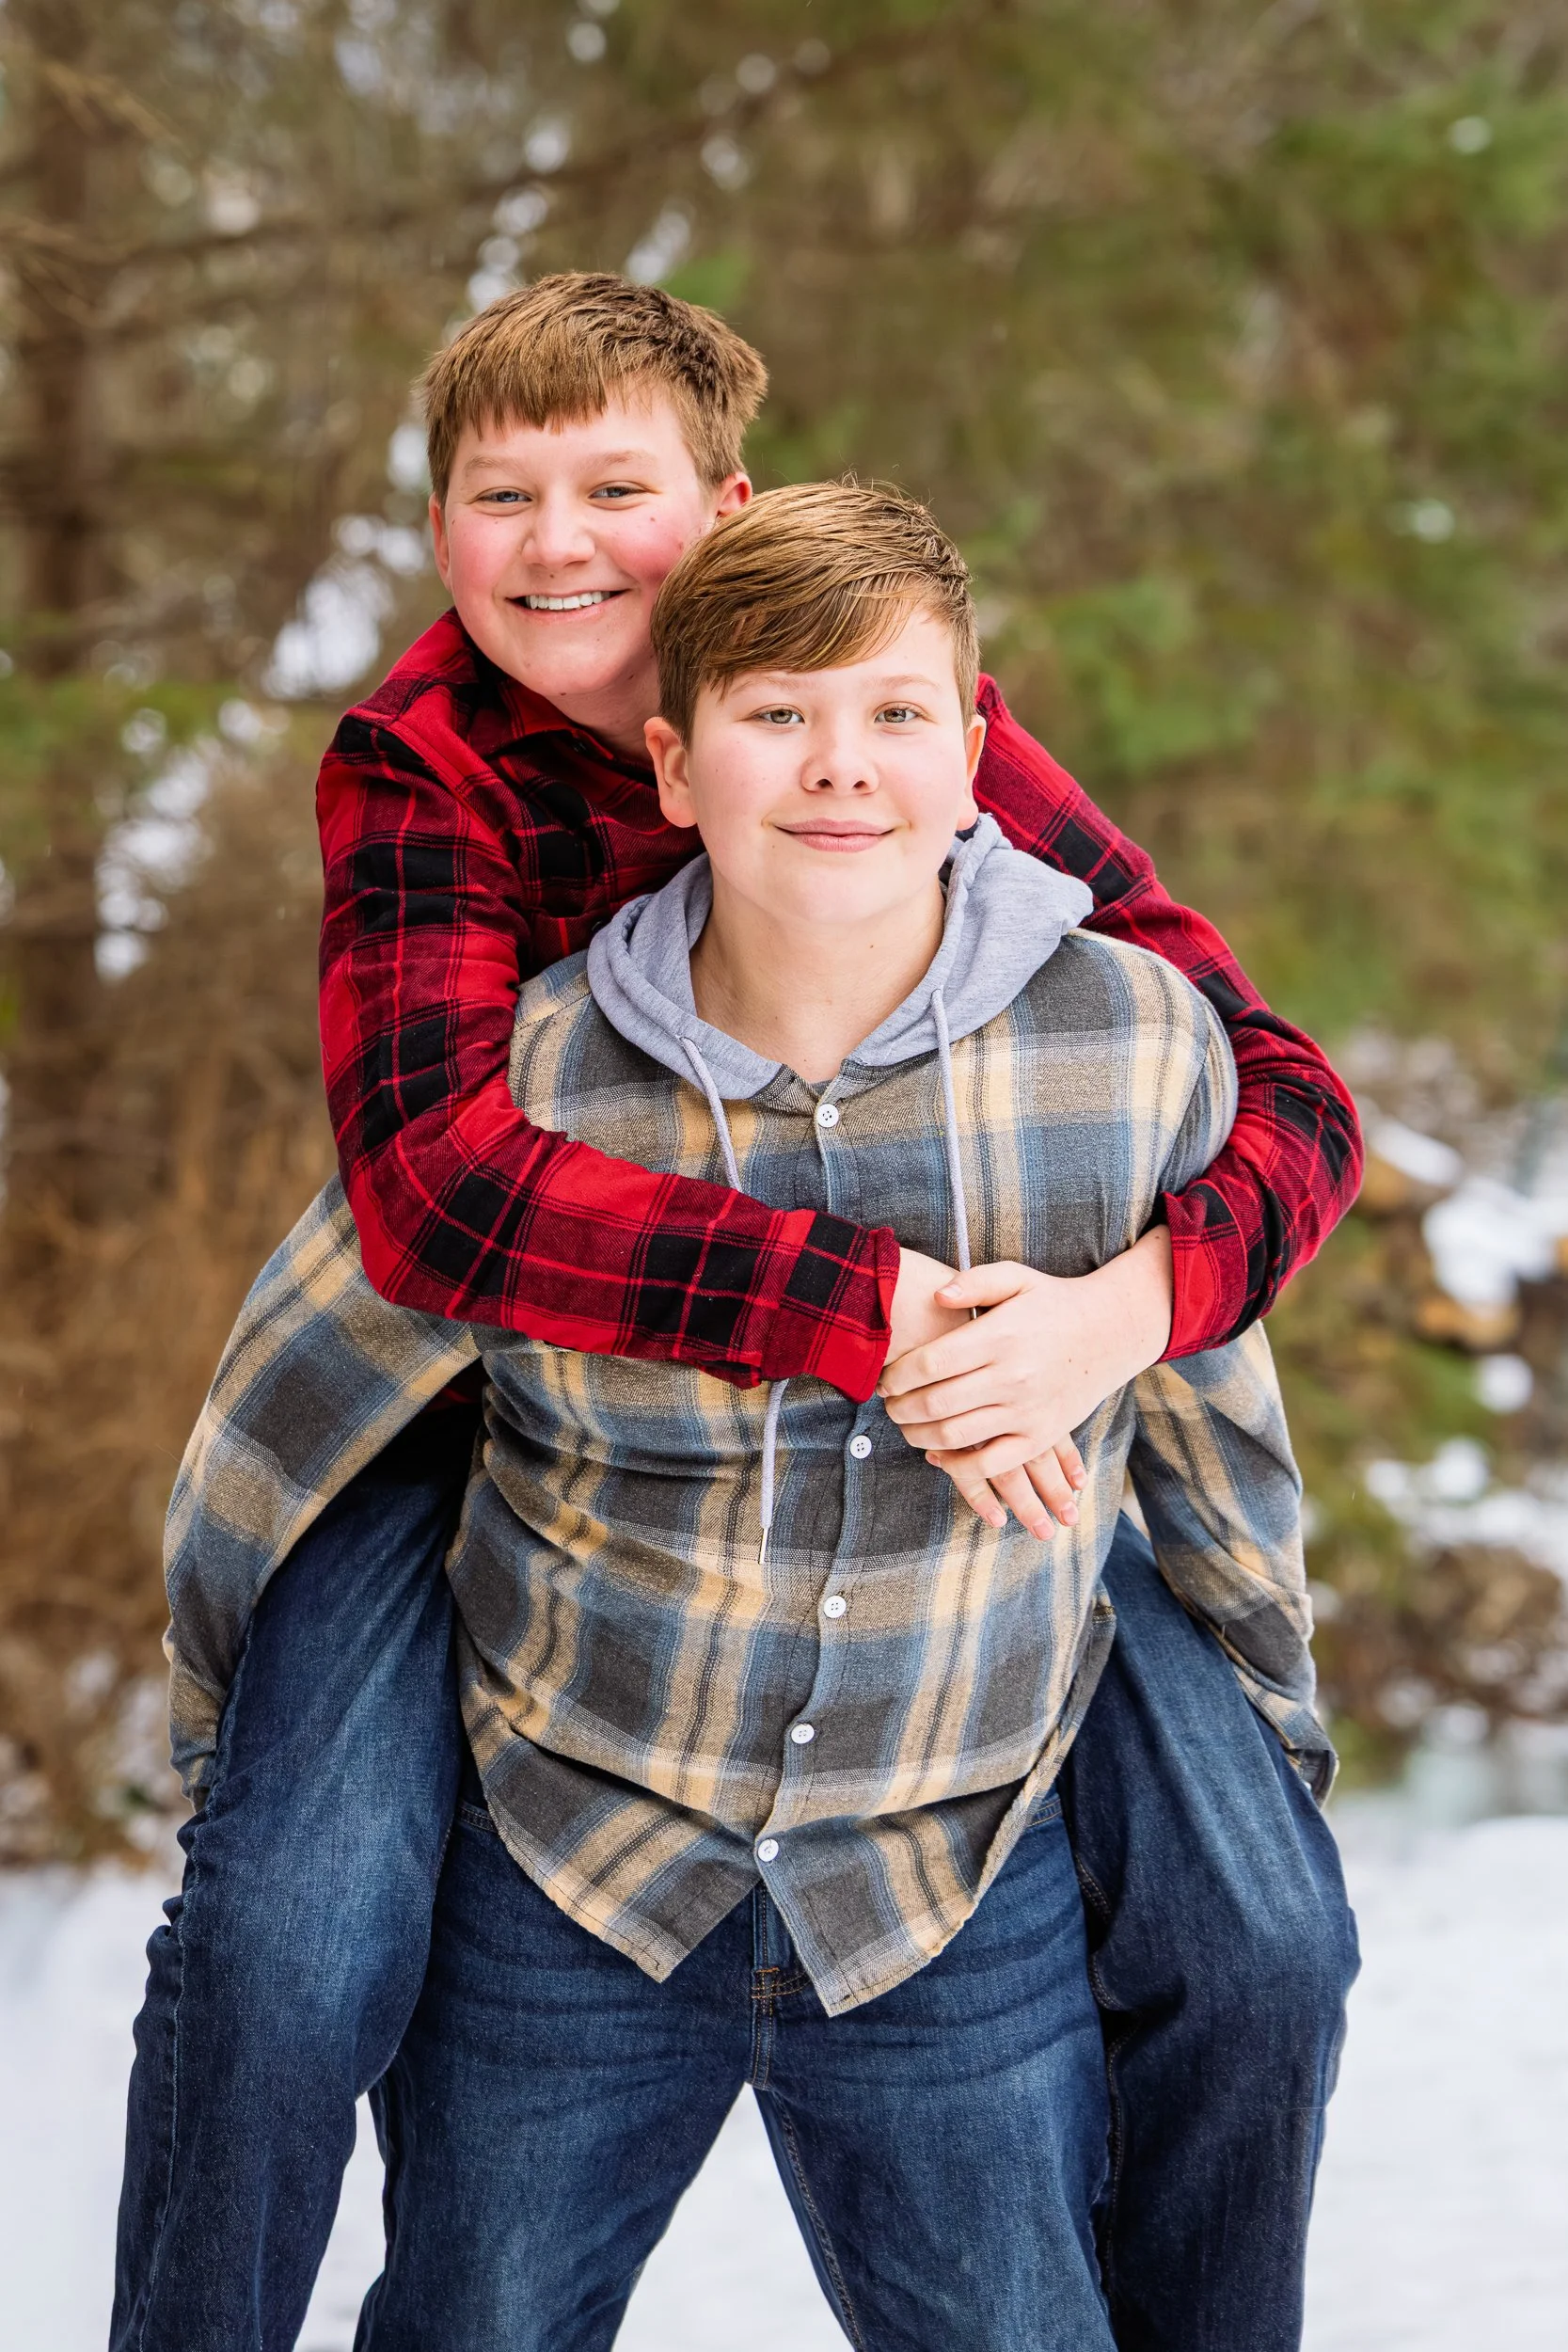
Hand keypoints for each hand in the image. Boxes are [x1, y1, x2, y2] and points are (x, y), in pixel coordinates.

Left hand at [888, 1247, 1038, 1532]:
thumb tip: (936, 1295)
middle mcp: (1012, 1376)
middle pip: (934, 1403)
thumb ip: (973, 1282)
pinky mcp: (1040, 1436)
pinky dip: (957, 1466)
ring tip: (906, 1426)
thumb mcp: (1017, 1277)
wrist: (1110, 1331)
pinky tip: (937, 1454)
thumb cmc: (1054, 1302)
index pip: (929, 1364)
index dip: (896, 1376)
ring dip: (918, 1435)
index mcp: (999, 1336)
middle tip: (888, 1405)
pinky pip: (991, 1464)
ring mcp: (1027, 1410)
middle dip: (899, 1408)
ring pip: (955, 1436)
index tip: (883, 1379)